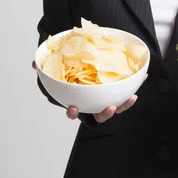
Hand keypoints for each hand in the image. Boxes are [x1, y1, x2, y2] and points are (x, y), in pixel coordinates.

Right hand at [32, 60, 146, 122]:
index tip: (73, 108)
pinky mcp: (116, 90)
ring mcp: (105, 99)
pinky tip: (142, 78)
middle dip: (104, 114)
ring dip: (124, 105)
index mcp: (78, 100)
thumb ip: (46, 67)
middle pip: (99, 115)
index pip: (74, 111)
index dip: (74, 112)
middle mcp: (92, 103)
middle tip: (109, 108)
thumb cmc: (70, 69)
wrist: (82, 61)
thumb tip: (34, 64)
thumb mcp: (56, 68)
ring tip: (131, 98)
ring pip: (115, 108)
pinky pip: (125, 92)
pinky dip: (134, 87)